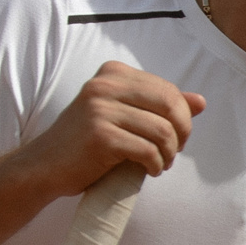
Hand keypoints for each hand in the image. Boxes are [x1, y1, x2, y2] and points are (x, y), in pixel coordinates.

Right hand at [23, 61, 206, 194]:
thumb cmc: (87, 142)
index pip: (167, 89)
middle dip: (182, 132)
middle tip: (174, 151)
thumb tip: (201, 101)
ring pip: (162, 130)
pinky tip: (150, 170)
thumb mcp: (124, 116)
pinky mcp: (100, 136)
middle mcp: (105, 86)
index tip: (176, 137)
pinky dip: (156, 164)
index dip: (181, 116)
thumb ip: (159, 106)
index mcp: (113, 74)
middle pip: (170, 105)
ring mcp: (100, 109)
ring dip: (170, 153)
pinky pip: (147, 150)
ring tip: (162, 163)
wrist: (44, 166)